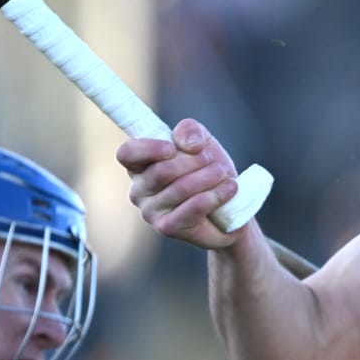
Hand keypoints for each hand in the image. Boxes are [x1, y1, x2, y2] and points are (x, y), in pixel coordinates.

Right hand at [117, 118, 248, 249]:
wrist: (231, 210)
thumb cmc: (210, 173)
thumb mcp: (203, 143)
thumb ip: (190, 131)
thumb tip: (189, 144)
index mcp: (139, 166)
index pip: (127, 153)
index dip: (149, 148)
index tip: (173, 148)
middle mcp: (139, 189)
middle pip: (162, 170)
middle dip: (195, 162)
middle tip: (216, 164)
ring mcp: (150, 211)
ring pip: (181, 188)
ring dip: (210, 177)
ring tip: (224, 175)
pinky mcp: (167, 228)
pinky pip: (193, 207)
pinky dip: (216, 195)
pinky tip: (230, 188)